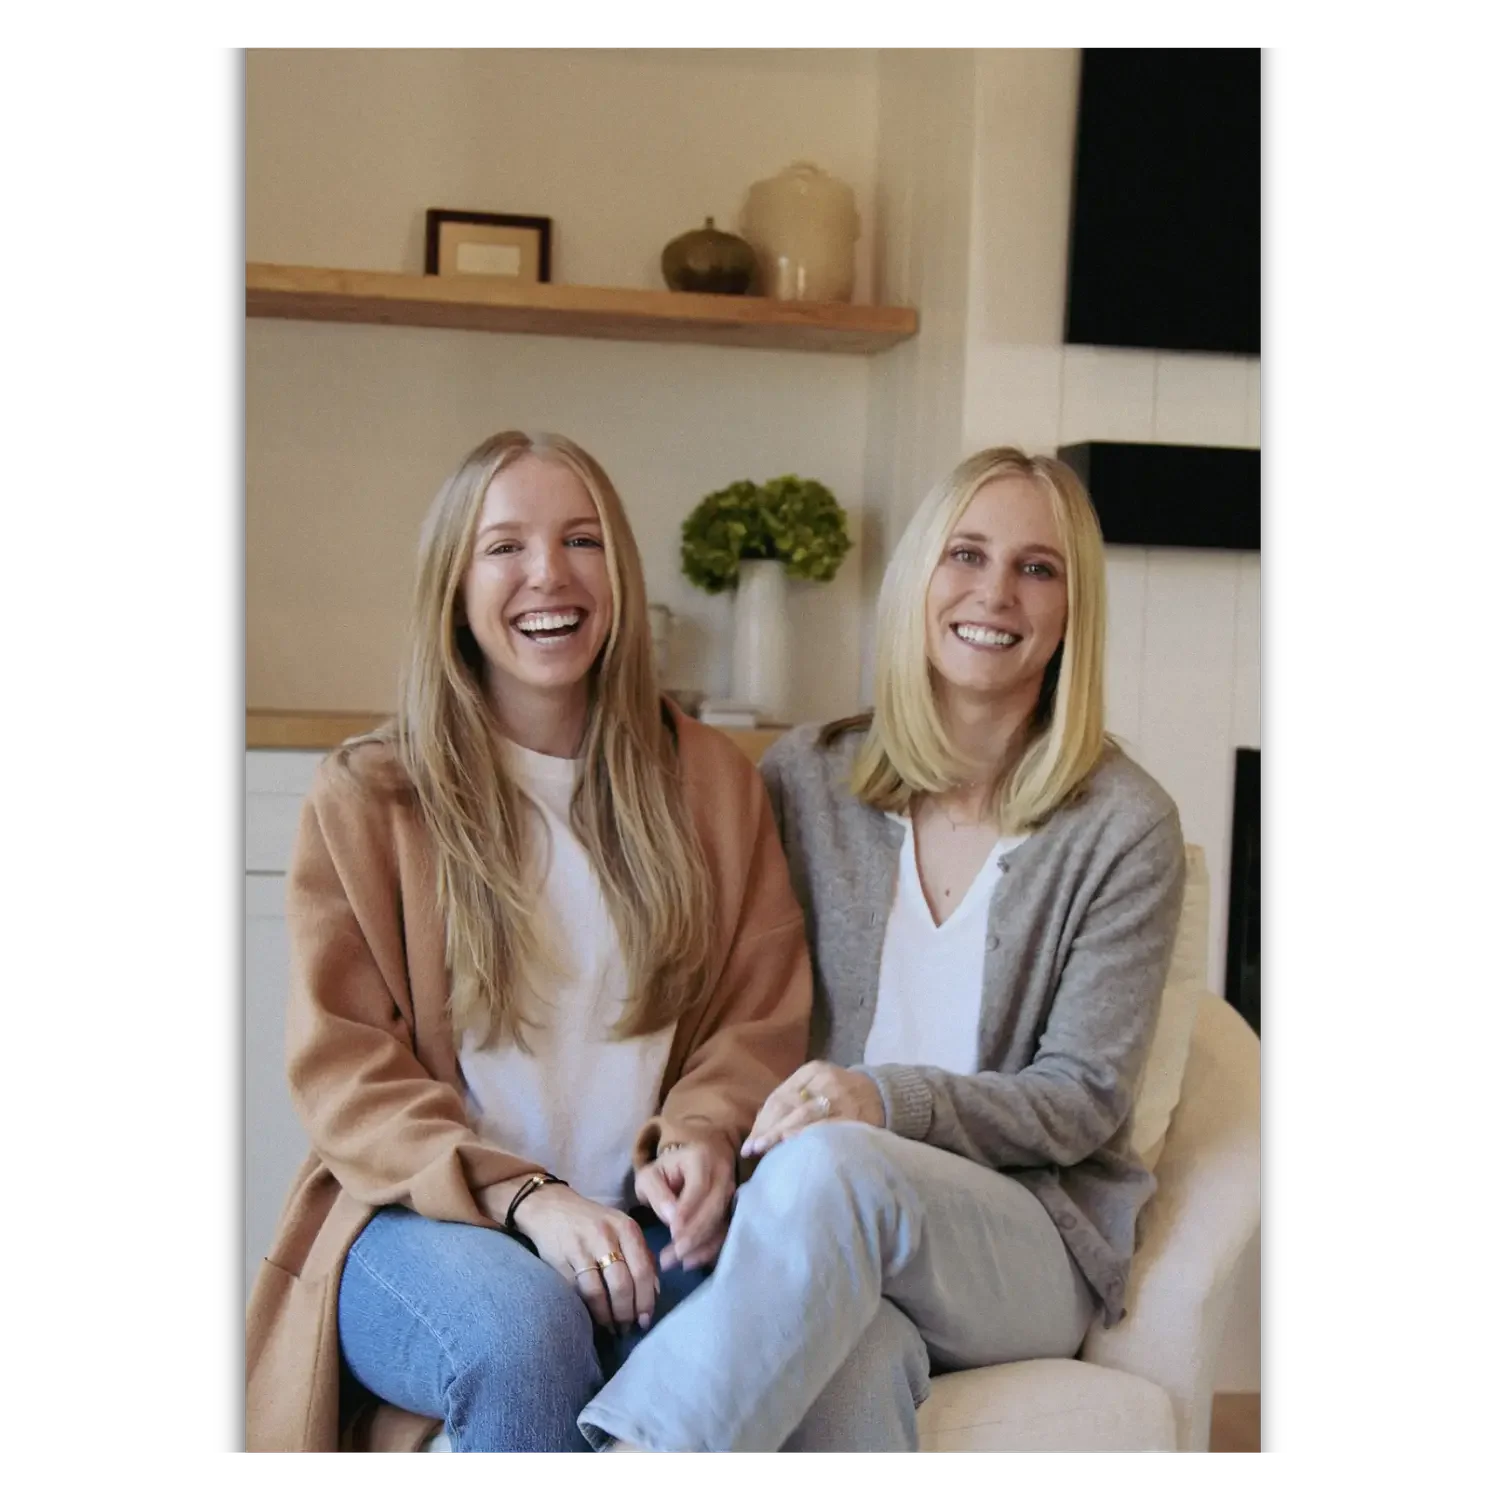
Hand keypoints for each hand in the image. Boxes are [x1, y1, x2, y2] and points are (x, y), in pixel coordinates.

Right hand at [497, 1180, 658, 1332]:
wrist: (550, 1206)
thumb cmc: (592, 1222)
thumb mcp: (621, 1228)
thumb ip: (641, 1255)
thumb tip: (655, 1292)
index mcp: (626, 1228)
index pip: (643, 1270)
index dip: (646, 1300)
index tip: (645, 1320)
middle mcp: (606, 1236)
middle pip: (622, 1284)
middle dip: (626, 1312)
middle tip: (628, 1327)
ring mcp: (581, 1247)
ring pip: (598, 1292)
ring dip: (607, 1316)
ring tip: (611, 1327)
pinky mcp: (559, 1259)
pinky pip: (576, 1292)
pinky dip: (586, 1309)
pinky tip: (592, 1317)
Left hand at [633, 1139, 735, 1272]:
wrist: (692, 1165)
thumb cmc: (666, 1172)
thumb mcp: (650, 1176)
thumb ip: (657, 1193)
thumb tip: (672, 1218)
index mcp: (701, 1159)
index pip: (699, 1187)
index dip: (687, 1211)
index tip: (672, 1233)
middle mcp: (723, 1174)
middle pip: (714, 1207)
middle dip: (693, 1235)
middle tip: (671, 1256)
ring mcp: (732, 1193)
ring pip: (722, 1223)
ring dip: (700, 1246)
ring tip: (674, 1262)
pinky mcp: (734, 1210)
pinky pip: (725, 1232)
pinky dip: (709, 1250)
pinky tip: (689, 1262)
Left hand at [741, 1062, 884, 1158]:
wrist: (882, 1094)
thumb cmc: (839, 1094)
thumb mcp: (816, 1085)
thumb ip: (791, 1101)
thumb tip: (760, 1126)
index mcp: (813, 1071)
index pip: (780, 1097)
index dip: (763, 1122)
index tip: (749, 1144)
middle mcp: (826, 1080)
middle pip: (789, 1106)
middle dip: (768, 1131)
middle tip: (752, 1150)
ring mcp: (841, 1098)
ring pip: (806, 1115)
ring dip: (783, 1134)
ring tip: (766, 1150)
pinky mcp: (855, 1116)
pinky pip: (828, 1128)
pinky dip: (810, 1136)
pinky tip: (795, 1146)